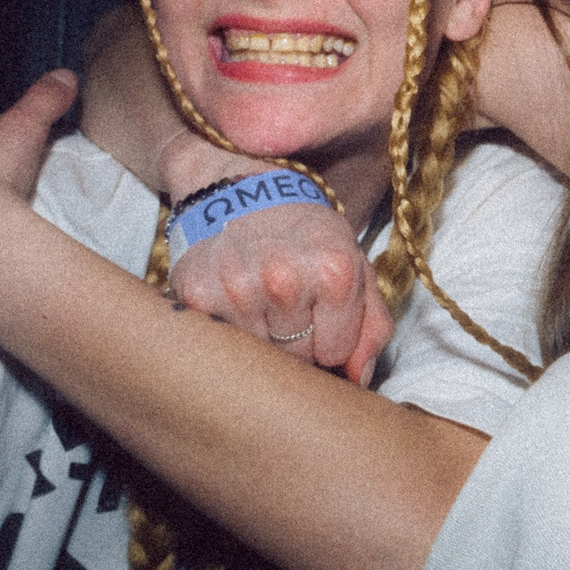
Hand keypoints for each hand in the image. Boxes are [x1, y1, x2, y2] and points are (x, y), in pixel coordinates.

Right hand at [169, 202, 394, 382]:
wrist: (242, 190)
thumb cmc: (306, 234)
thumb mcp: (356, 267)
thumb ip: (372, 327)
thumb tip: (357, 379)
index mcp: (335, 272)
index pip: (336, 354)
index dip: (329, 338)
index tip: (319, 309)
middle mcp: (285, 279)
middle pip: (297, 359)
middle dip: (296, 340)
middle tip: (288, 301)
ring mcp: (238, 288)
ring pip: (259, 356)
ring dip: (261, 335)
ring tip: (260, 297)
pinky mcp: (197, 295)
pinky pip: (222, 343)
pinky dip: (227, 329)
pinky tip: (232, 298)